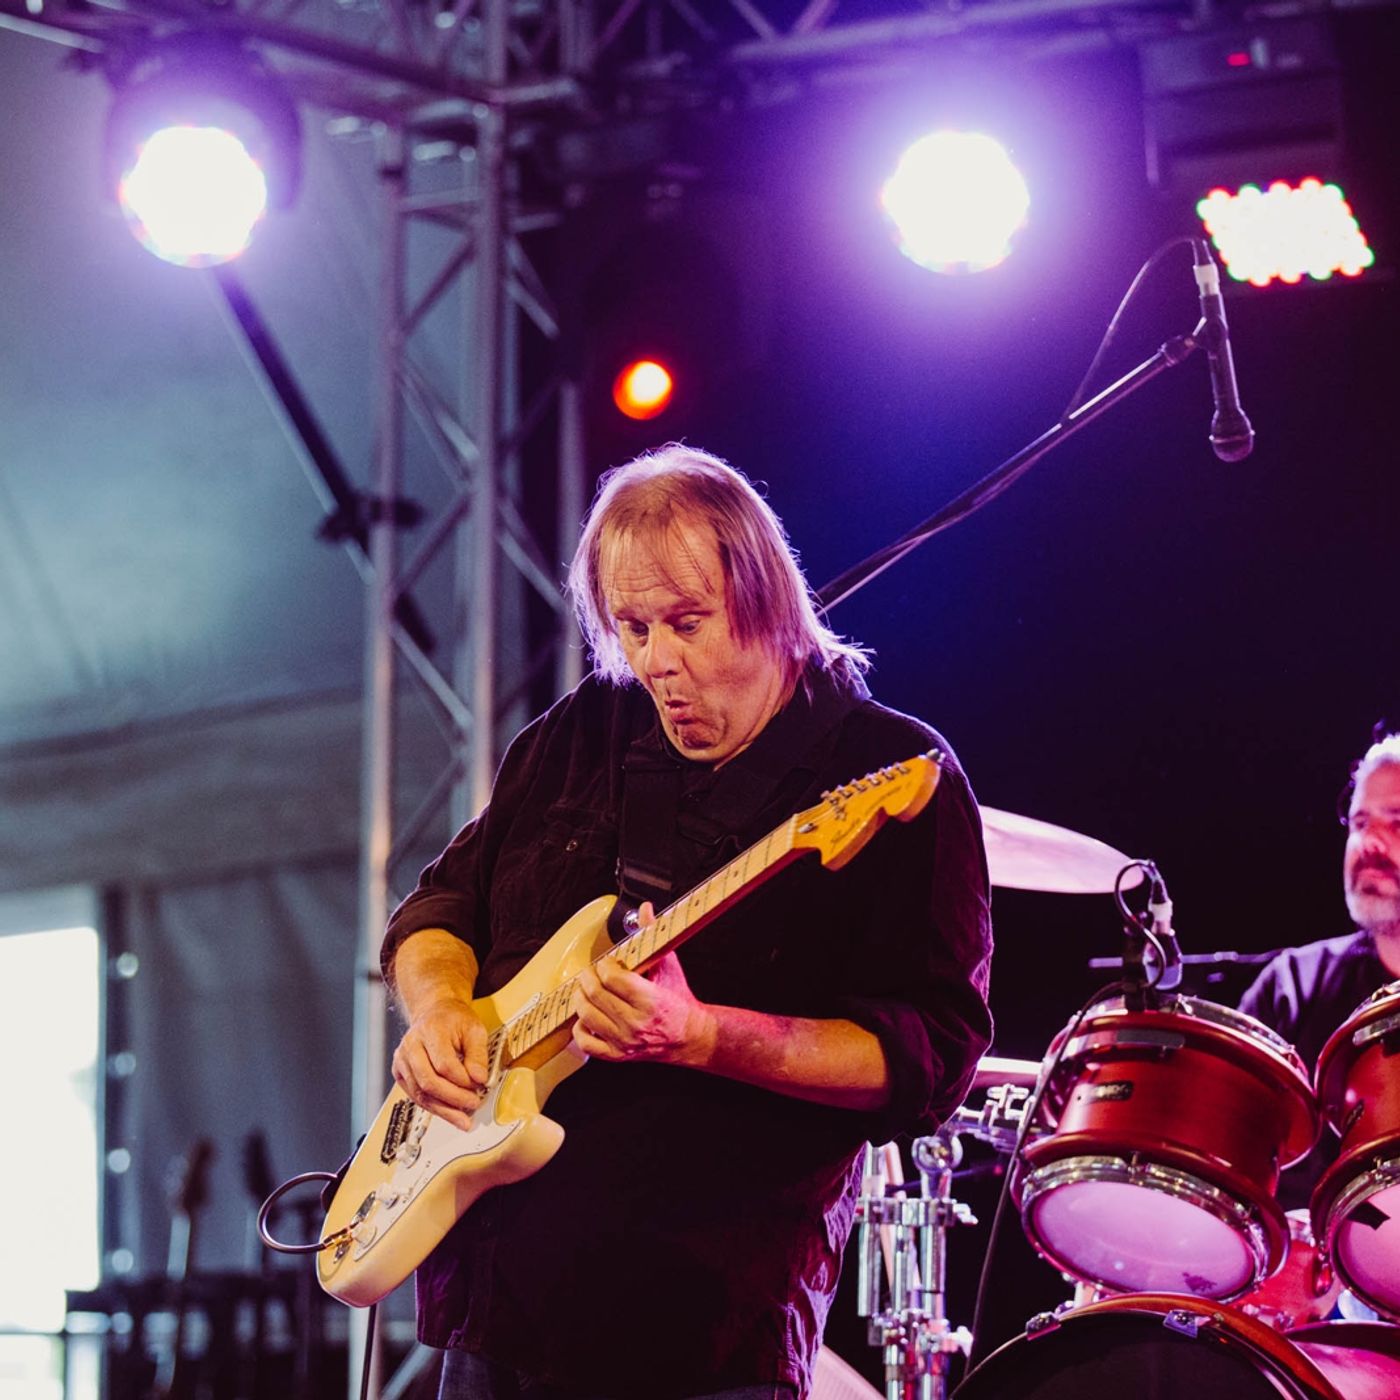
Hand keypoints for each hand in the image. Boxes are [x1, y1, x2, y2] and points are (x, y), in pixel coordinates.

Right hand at [391, 998, 490, 1131]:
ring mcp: (402, 1060)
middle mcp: (411, 1045)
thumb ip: (478, 1054)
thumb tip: (480, 1079)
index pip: (444, 1064)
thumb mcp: (474, 1029)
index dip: (463, 1080)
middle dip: (453, 1098)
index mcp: (430, 1030)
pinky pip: (416, 1096)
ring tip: (463, 1119)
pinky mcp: (400, 1073)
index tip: (479, 1085)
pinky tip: (449, 1113)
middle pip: (429, 1081)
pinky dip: (434, 1108)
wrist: (434, 1013)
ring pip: (420, 1093)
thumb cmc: (454, 1020)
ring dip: (443, 1110)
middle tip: (473, 1104)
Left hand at [571, 904, 714, 1064]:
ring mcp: (625, 1041)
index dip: (604, 965)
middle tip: (591, 972)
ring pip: (587, 1016)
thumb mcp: (669, 966)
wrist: (690, 1036)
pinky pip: (587, 1043)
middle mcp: (636, 1023)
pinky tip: (586, 1017)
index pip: (612, 977)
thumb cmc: (678, 1000)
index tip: (607, 962)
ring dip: (580, 998)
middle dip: (588, 978)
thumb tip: (645, 909)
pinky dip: (580, 1029)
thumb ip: (653, 935)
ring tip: (585, 990)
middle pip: (595, 994)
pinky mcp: (618, 1055)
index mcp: (650, 1000)